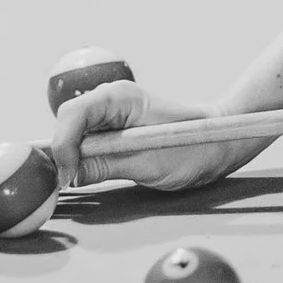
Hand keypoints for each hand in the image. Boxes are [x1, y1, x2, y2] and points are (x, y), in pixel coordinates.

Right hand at [51, 77, 257, 193]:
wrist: (220, 143)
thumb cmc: (193, 149)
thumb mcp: (148, 163)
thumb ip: (105, 166)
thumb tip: (70, 175)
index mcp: (119, 98)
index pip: (72, 115)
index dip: (62, 146)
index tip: (67, 177)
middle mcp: (111, 101)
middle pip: (67, 124)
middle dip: (62, 153)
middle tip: (66, 184)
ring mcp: (112, 115)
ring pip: (74, 134)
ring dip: (72, 157)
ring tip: (76, 181)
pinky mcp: (115, 130)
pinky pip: (87, 142)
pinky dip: (82, 159)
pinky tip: (87, 174)